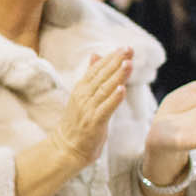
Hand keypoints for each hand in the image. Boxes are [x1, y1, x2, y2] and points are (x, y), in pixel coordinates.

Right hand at [53, 48, 130, 167]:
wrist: (66, 147)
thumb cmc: (77, 121)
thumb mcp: (82, 95)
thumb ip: (90, 75)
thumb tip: (96, 55)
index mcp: (81, 89)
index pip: (96, 69)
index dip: (110, 58)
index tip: (124, 48)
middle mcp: (83, 96)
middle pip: (101, 76)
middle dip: (116, 62)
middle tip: (128, 50)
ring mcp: (88, 109)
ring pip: (105, 89)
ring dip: (117, 76)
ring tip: (128, 64)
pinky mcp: (94, 122)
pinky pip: (105, 108)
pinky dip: (114, 98)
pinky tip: (122, 89)